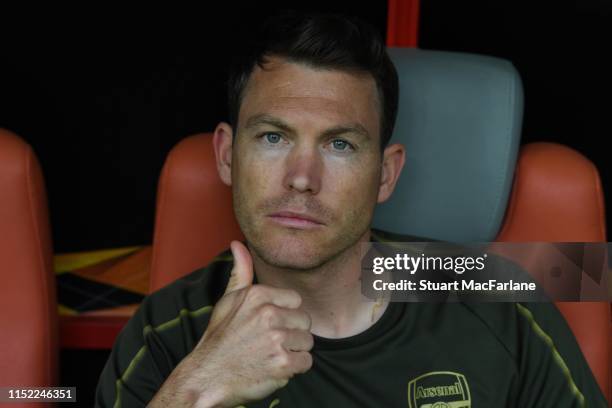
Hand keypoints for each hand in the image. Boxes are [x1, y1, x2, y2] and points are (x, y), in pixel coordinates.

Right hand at [150, 241, 313, 407]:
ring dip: (293, 352)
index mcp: (258, 295)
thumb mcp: (228, 301)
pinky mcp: (282, 363)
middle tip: (267, 343)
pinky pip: (306, 362)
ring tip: (269, 355)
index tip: (267, 326)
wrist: (207, 378)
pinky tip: (273, 367)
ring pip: (307, 342)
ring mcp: (275, 339)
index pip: (296, 301)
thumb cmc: (220, 339)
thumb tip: (237, 244)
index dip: (285, 315)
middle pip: (305, 321)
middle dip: (291, 334)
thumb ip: (241, 273)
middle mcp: (268, 314)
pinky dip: (293, 369)